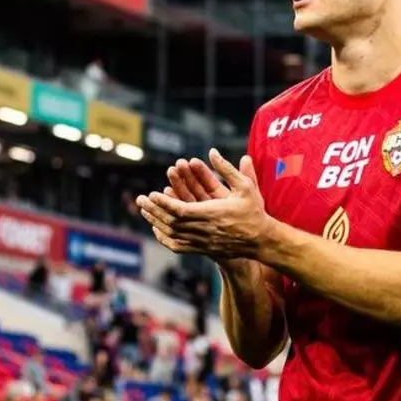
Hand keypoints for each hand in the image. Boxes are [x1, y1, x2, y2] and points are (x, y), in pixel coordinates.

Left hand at [138, 149, 273, 260]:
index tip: (152, 194)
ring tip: (144, 210)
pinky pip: (178, 246)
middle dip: (154, 210)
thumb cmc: (253, 211)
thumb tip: (212, 151)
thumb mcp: (246, 186)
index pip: (181, 210)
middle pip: (172, 222)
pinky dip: (164, 238)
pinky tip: (157, 229)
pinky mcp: (203, 249)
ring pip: (172, 234)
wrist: (260, 239)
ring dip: (156, 222)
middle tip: (140, 199)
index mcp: (213, 214)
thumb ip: (228, 169)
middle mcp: (205, 229)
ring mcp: (203, 241)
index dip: (165, 203)